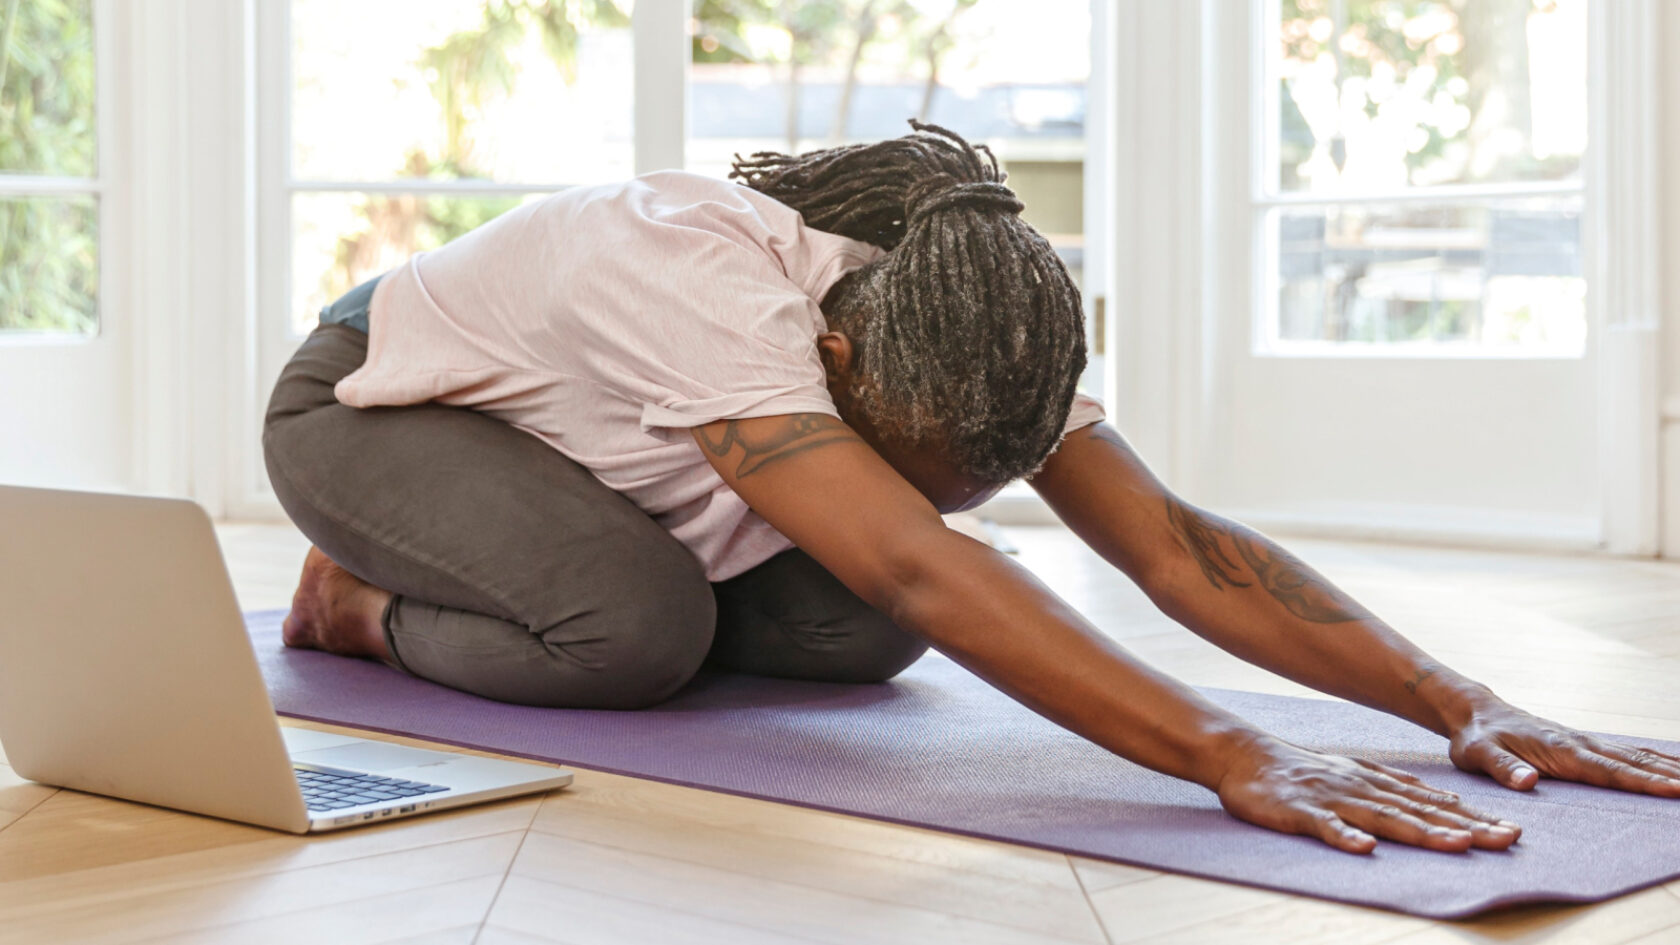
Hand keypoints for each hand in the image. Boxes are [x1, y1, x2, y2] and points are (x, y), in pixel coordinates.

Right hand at [1216, 734, 1520, 854]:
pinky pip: (1324, 826)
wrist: (1246, 756)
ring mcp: (1333, 799)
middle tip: (1508, 838)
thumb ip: (1393, 788)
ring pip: (1384, 817)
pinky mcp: (1300, 811)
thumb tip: (1439, 802)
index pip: (1434, 803)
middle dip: (1466, 826)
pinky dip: (1345, 836)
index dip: (1474, 817)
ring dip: (1421, 831)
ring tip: (1457, 844)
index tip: (1512, 830)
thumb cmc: (1302, 772)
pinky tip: (1364, 848)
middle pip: (1421, 812)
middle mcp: (1364, 789)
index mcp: (1377, 783)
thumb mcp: (1355, 774)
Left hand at [1449, 700, 1679, 796]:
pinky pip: (1627, 752)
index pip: (1609, 771)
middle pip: (1633, 763)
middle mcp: (1579, 744)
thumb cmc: (1475, 738)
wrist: (1474, 711)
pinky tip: (1673, 766)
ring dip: (1669, 766)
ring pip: (1636, 755)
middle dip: (1669, 776)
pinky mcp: (1583, 743)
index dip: (1642, 783)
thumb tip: (1527, 782)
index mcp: (1560, 751)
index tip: (1676, 791)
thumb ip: (1502, 768)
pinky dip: (1655, 758)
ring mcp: (1584, 741)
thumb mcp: (1478, 755)